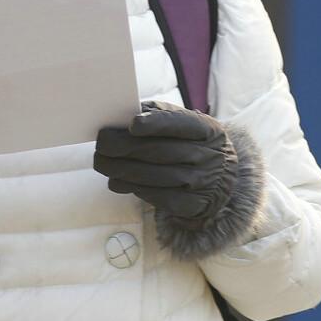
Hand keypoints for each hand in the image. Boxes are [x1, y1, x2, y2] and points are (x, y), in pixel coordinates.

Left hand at [94, 101, 237, 222]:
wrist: (219, 177)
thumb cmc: (188, 141)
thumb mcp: (183, 123)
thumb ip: (156, 115)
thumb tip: (121, 115)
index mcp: (206, 129)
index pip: (181, 124)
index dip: (157, 124)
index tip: (132, 124)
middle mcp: (208, 156)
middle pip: (161, 152)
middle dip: (125, 148)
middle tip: (101, 146)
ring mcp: (202, 182)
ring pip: (156, 176)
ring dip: (122, 171)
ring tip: (102, 163)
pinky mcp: (192, 205)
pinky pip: (158, 197)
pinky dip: (134, 188)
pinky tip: (118, 181)